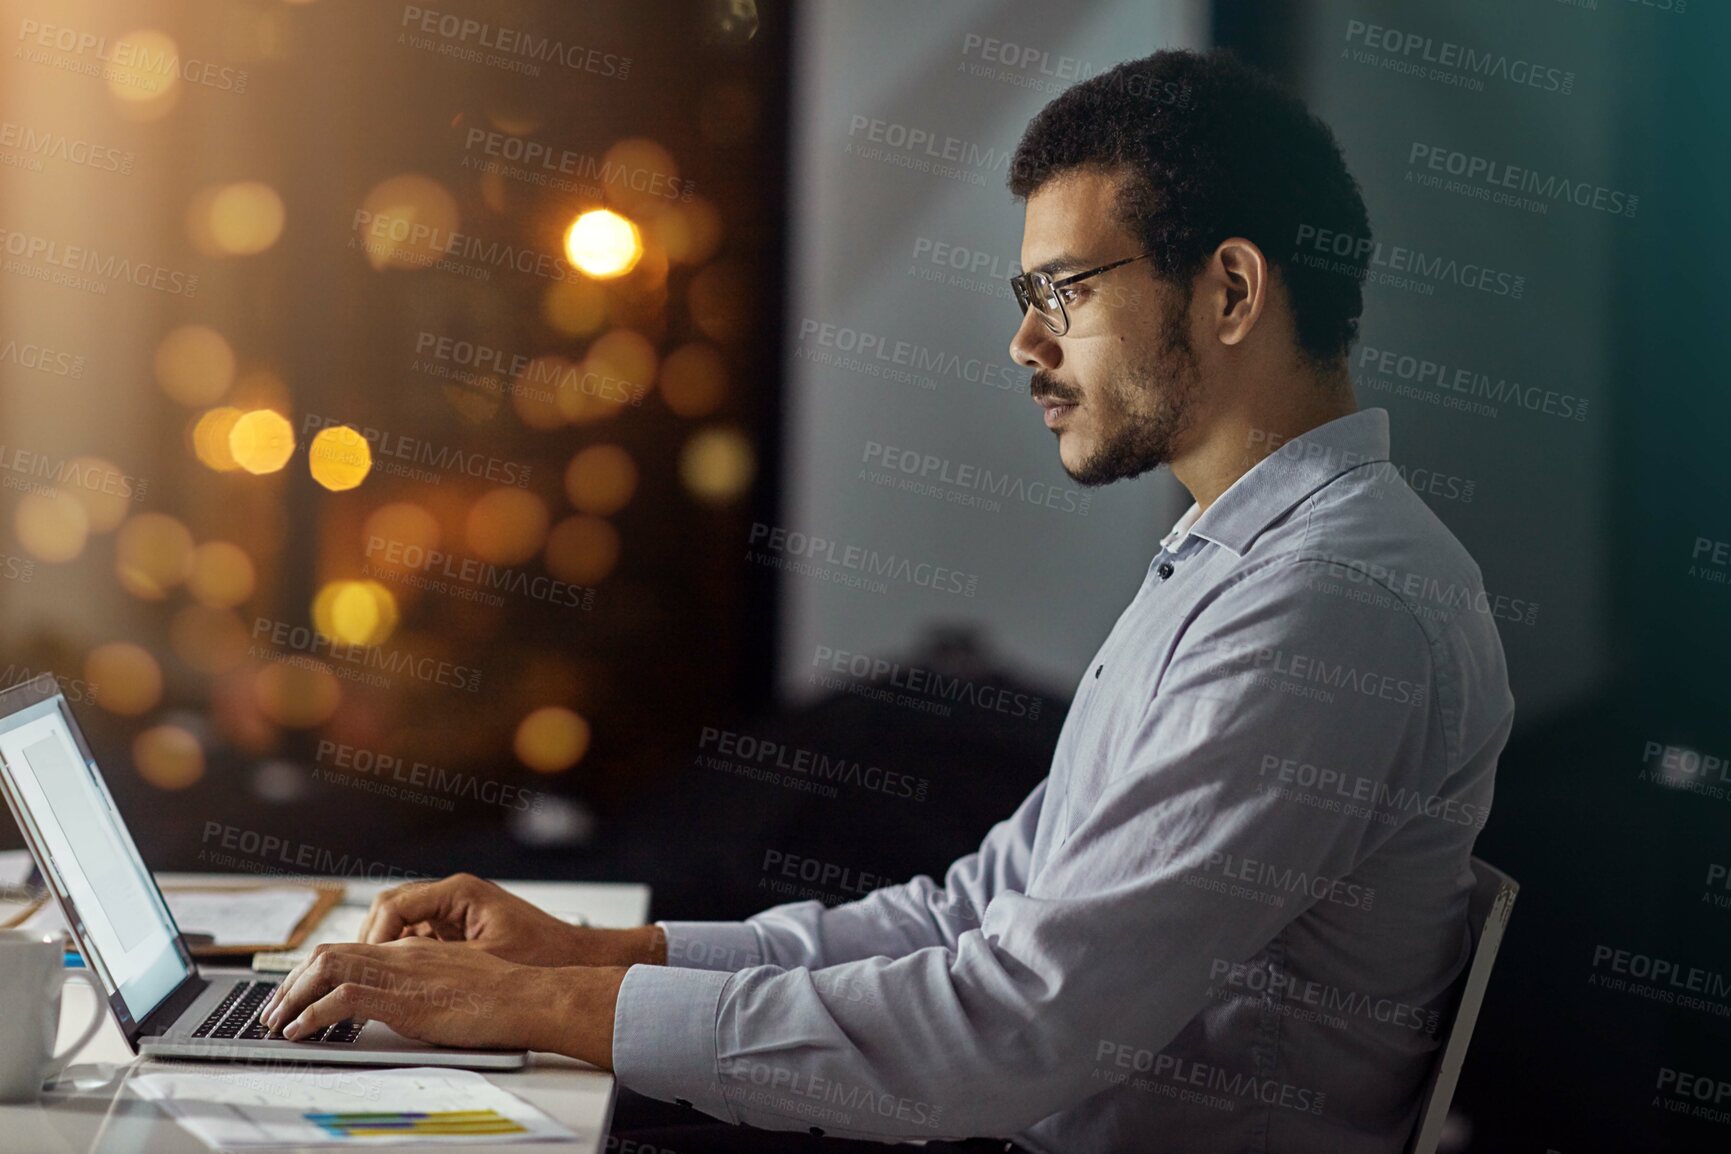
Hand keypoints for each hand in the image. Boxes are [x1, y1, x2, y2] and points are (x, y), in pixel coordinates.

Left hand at [258, 937, 624, 1066]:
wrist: (528, 995)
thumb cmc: (505, 996)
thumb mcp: (457, 984)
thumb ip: (425, 987)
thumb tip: (403, 1006)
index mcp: (414, 949)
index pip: (351, 948)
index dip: (315, 969)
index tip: (297, 992)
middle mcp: (401, 953)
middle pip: (329, 952)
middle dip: (291, 981)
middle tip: (271, 1009)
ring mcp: (400, 972)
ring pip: (326, 968)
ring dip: (291, 995)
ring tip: (274, 1020)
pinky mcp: (402, 997)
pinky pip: (341, 998)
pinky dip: (310, 1014)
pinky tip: (298, 1030)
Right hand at [358, 872, 663, 967]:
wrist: (577, 959)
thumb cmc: (542, 955)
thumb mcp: (485, 961)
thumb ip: (437, 961)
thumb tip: (393, 968)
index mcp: (459, 892)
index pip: (395, 905)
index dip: (374, 936)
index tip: (367, 963)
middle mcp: (453, 895)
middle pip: (392, 909)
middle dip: (371, 939)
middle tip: (360, 971)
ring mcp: (455, 911)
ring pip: (401, 923)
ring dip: (384, 948)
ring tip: (373, 979)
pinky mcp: (458, 929)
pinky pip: (418, 936)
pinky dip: (402, 954)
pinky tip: (397, 981)